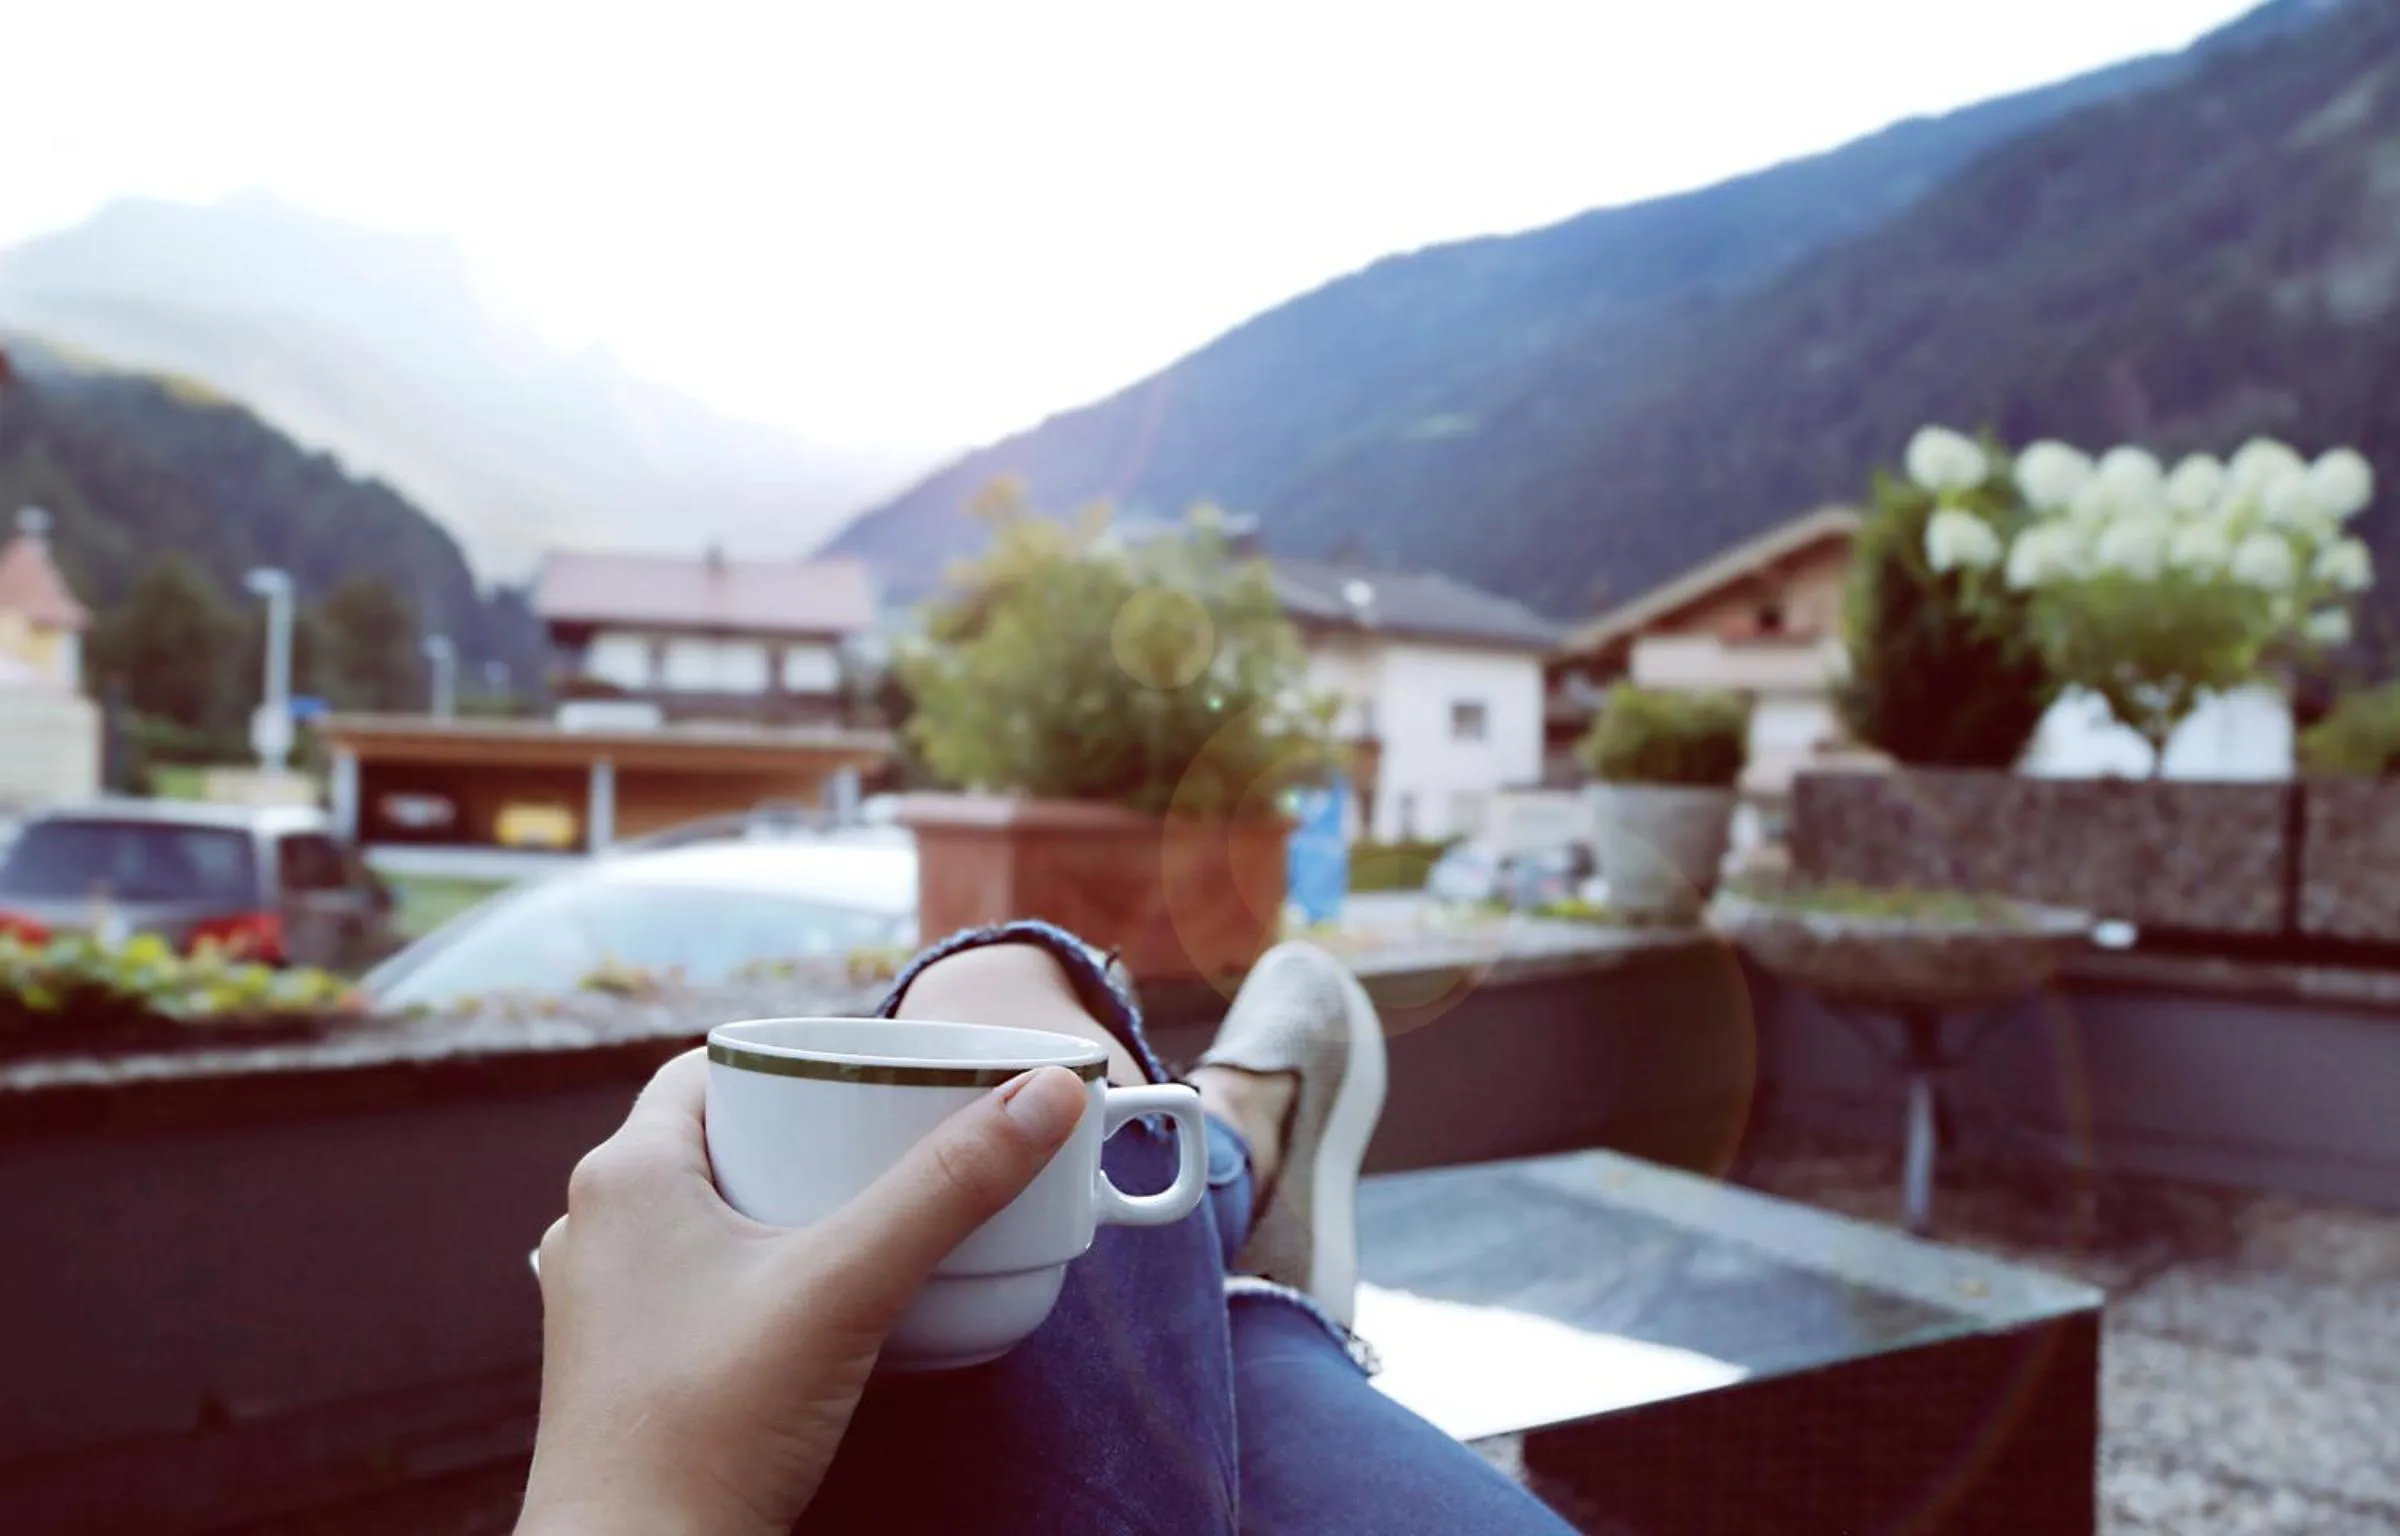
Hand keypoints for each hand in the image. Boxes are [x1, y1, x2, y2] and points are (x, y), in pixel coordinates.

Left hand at [517, 1048, 1087, 1534]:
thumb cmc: (712, 1425)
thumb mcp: (848, 1286)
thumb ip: (949, 1187)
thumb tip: (1044, 1097)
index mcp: (625, 1175)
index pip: (709, 1068)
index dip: (792, 1064)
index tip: (868, 1081)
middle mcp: (595, 1227)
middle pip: (716, 1140)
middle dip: (804, 1138)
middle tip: (887, 1152)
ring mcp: (598, 1303)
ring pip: (703, 1216)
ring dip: (781, 1208)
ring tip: (865, 1226)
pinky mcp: (618, 1368)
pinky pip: (691, 1283)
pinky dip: (756, 1276)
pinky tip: (814, 1309)